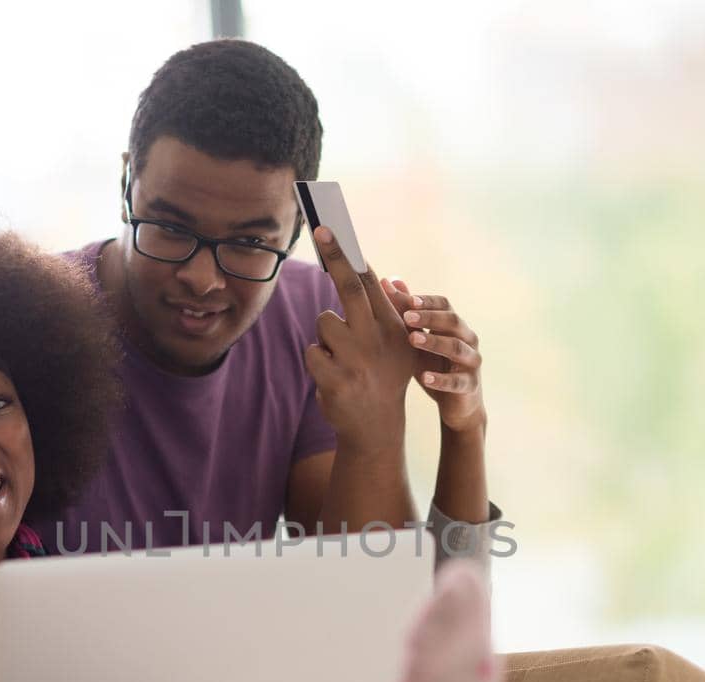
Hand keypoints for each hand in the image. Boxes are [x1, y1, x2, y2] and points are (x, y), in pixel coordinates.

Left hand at [302, 226, 418, 454]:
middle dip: (335, 255)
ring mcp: (356, 359)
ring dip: (326, 337)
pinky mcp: (336, 378)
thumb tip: (369, 272)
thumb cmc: (380, 377)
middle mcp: (377, 339)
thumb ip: (382, 310)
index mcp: (393, 327)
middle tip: (321, 229)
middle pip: (349, 288)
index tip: (334, 230)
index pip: (369, 283)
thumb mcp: (393, 345)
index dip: (350, 255)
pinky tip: (333, 375)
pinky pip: (311, 351)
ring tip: (341, 358)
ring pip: (324, 322)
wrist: (376, 428)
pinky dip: (317, 359)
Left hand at [383, 279, 486, 434]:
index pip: (444, 305)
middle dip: (430, 317)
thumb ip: (406, 312)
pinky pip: (458, 381)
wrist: (456, 405)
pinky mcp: (470, 385)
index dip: (428, 301)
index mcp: (454, 325)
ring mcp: (471, 362)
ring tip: (412, 340)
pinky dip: (442, 380)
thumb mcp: (418, 339)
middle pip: (453, 321)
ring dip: (434, 342)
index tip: (408, 299)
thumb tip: (389, 281)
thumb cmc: (435, 366)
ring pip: (457, 348)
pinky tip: (425, 378)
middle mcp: (467, 339)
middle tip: (407, 316)